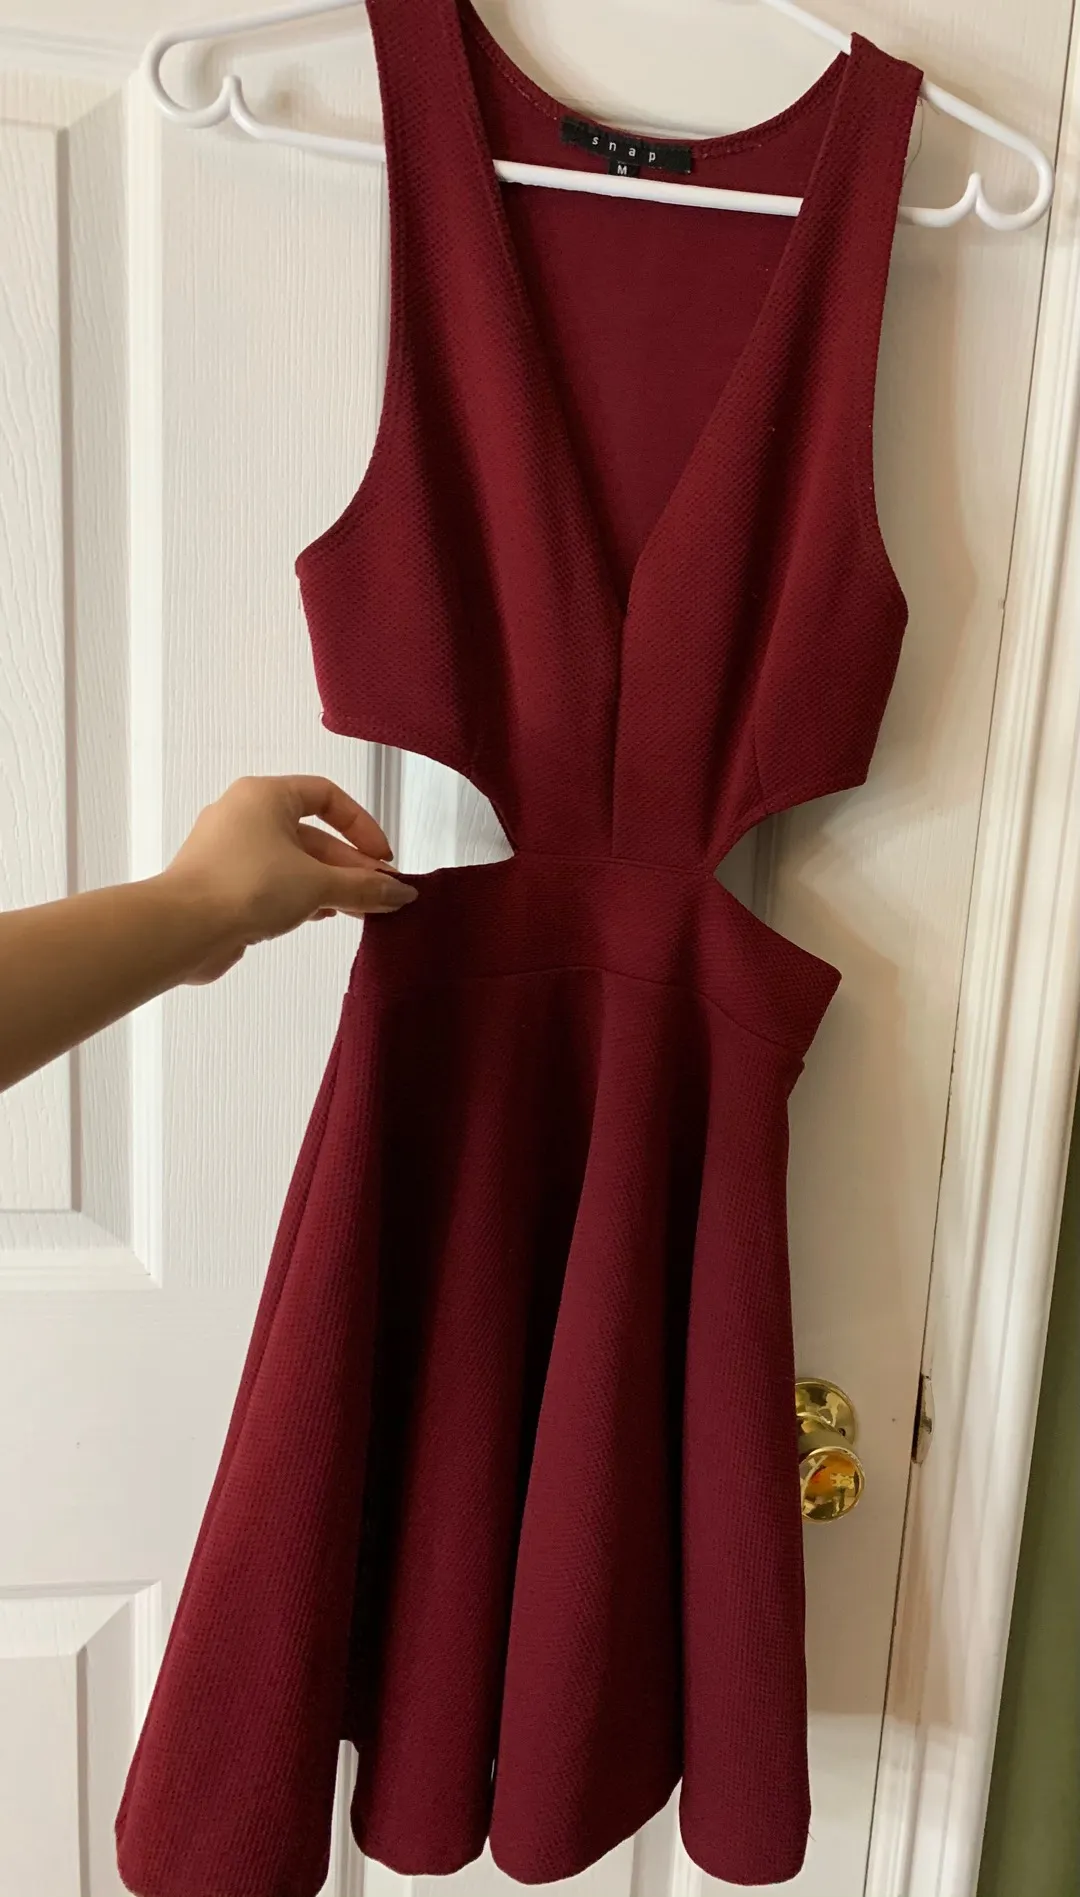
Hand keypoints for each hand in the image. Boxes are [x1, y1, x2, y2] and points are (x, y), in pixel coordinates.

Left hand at [162, 774, 417, 982]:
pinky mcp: (223, 885)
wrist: (181, 929)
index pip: (327, 796)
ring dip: (329, 886)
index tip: (383, 858)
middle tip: (382, 894)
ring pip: (293, 863)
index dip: (361, 826)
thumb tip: (402, 892)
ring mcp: (230, 852)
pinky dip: (300, 898)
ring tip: (361, 911)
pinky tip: (322, 917)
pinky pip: (272, 884)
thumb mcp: (318, 884)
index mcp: (265, 795)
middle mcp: (244, 816)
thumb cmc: (246, 887)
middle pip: (313, 835)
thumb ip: (364, 886)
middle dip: (350, 866)